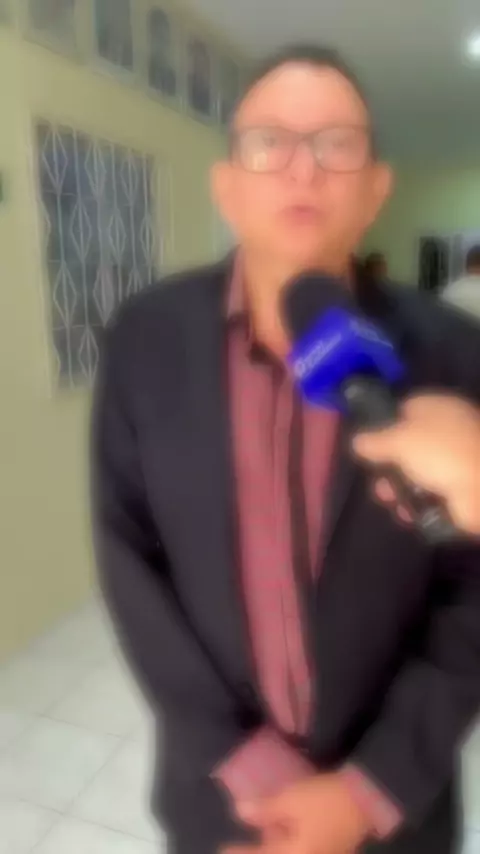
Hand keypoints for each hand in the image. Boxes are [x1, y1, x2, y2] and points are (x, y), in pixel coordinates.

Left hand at [222, 773, 370, 853]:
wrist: (366, 799)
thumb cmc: (325, 801)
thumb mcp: (292, 801)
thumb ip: (265, 810)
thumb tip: (240, 812)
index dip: (241, 852)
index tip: (223, 847)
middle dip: (261, 848)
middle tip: (241, 843)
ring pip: (290, 852)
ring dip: (275, 844)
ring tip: (261, 833)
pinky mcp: (329, 849)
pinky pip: (301, 849)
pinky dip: (288, 842)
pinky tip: (283, 829)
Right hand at [352, 394, 479, 535]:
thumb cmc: (441, 453)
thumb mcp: (399, 440)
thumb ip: (374, 441)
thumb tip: (357, 441)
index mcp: (436, 409)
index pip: (403, 410)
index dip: (383, 425)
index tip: (368, 444)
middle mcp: (444, 434)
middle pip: (405, 447)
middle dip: (386, 466)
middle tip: (378, 480)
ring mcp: (451, 464)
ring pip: (413, 474)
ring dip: (398, 489)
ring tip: (390, 500)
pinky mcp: (455, 491)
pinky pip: (426, 496)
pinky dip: (415, 505)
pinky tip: (407, 512)